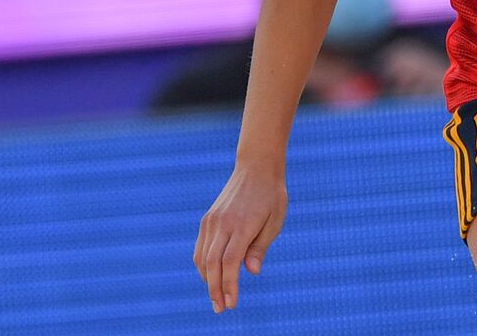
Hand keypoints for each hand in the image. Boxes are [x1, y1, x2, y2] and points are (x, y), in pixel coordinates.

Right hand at [195, 164, 287, 312]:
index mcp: (242, 225)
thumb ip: (260, 247)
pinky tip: (211, 277)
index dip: (229, 285)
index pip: (230, 263)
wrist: (256, 167)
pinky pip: (201, 248)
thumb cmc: (271, 195)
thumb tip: (251, 272)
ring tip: (216, 297)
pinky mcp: (208, 220)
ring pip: (203, 258)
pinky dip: (204, 265)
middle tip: (221, 309)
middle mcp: (222, 224)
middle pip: (213, 264)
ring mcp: (212, 221)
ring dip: (208, 280)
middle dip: (215, 289)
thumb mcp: (275, 220)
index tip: (231, 304)